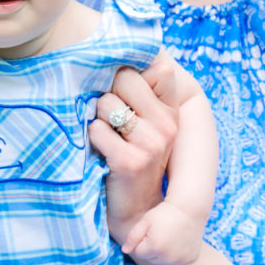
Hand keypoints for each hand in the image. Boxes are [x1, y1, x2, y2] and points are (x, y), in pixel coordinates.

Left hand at [89, 57, 177, 246]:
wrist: (135, 213)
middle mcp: (168, 123)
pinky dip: (91, 138)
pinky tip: (101, 153)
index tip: (124, 92)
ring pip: (107, 102)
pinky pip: (97, 129)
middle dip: (109, 92)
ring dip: (97, 117)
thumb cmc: (130, 158)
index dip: (131, 72)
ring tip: (108, 138)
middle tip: (112, 121)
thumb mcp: (143, 123)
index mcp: (172, 110)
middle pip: (125, 76)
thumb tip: (117, 51)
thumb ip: (138, 91)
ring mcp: (152, 143)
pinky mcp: (131, 161)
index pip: (158, 66)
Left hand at [121, 201, 202, 264]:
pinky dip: (175, 255)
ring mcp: (181, 260)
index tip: (150, 230)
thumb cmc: (164, 213)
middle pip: (151, 260)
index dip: (142, 240)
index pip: (139, 252)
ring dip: (162, 255)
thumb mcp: (145, 221)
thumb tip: (124, 251)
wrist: (189, 208)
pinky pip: (176, 262)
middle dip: (152, 248)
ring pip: (163, 264)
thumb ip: (133, 237)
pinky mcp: (190, 259)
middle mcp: (169, 258)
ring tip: (168, 237)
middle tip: (160, 232)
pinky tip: (178, 242)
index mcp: (155, 247)